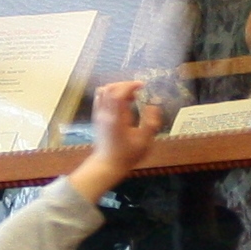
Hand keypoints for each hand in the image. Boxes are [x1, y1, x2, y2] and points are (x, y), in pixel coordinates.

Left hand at [70, 78, 168, 198]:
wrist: (107, 164)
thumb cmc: (127, 155)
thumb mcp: (144, 141)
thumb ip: (151, 123)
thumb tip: (153, 106)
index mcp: (116, 118)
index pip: (118, 93)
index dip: (130, 85)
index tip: (142, 86)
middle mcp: (105, 113)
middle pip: (109, 88)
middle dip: (124, 85)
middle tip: (137, 91)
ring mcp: (99, 115)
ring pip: (103, 91)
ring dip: (117, 88)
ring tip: (129, 96)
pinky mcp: (97, 117)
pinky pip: (100, 98)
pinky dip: (110, 94)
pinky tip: (121, 103)